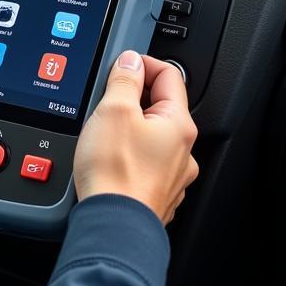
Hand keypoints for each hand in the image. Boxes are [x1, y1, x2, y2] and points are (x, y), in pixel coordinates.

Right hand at [74, 51, 198, 224]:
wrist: (112, 224)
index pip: (169, 76)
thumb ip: (124, 80)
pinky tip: (109, 160)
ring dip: (130, 130)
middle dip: (132, 99)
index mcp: (178, 124)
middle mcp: (182, 151)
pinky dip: (128, 157)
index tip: (121, 64)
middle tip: (105, 99)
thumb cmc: (116, 173)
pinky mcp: (154, 194)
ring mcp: (171, 176)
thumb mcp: (113, 110)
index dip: (142, 63)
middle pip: (160, 108)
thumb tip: (130, 62)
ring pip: (151, 140)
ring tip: (103, 133)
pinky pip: (143, 165)